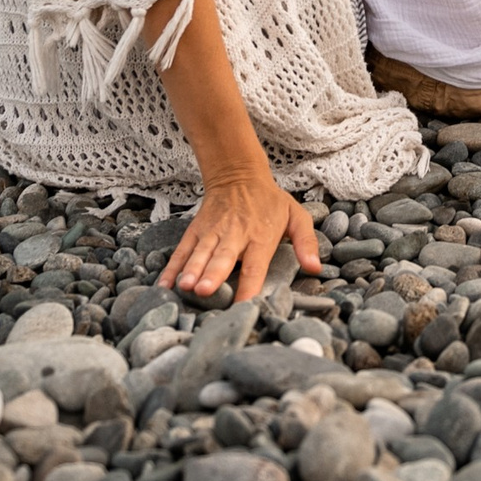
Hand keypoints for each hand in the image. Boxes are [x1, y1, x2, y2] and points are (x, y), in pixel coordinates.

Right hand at [158, 171, 320, 300]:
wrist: (238, 175)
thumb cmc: (270, 203)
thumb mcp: (296, 216)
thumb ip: (306, 242)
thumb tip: (316, 268)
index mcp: (260, 236)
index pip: (255, 264)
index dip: (249, 285)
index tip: (244, 305)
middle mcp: (234, 236)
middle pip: (222, 257)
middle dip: (212, 274)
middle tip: (204, 291)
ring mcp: (212, 233)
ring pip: (200, 253)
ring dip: (191, 270)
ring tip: (184, 287)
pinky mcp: (196, 230)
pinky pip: (182, 250)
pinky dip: (172, 267)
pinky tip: (164, 285)